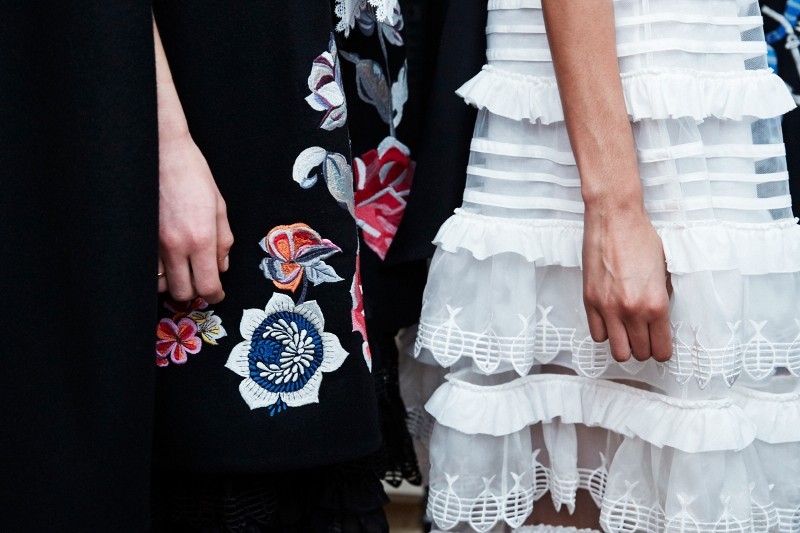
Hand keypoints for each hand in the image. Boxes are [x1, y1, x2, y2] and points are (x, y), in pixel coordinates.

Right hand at [158, 132, 232, 303]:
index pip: (207, 286)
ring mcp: (153, 243)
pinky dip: (155, 271)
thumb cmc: (192, 174)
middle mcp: (175, 246)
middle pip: (182, 292)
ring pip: (159, 284)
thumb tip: (222, 266)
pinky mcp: (138, 236)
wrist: (161, 152)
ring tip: (181, 272)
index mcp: (201, 239)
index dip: (215, 295)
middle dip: (195, 293)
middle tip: (201, 283)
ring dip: (172, 283)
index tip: (217, 293)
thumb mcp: (218, 206)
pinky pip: (145, 267)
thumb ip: (223, 240)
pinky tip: (164, 261)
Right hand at [582, 203, 671, 361]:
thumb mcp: (664, 271)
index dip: (662, 350)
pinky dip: (606, 333)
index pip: (661, 349)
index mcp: (656, 304)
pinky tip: (611, 321)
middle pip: (639, 353)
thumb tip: (660, 320)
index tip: (660, 345)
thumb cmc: (640, 238)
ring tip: (627, 333)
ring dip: (624, 345)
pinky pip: (597, 334)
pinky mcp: (590, 301)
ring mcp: (608, 308)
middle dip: (644, 348)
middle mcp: (631, 310)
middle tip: (644, 337)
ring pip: (617, 351)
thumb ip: (662, 299)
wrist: (614, 218)